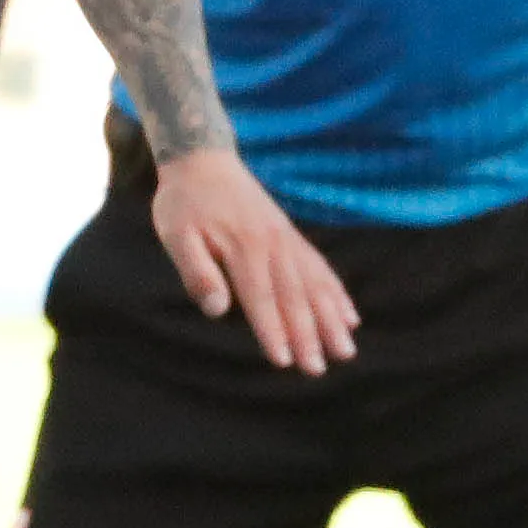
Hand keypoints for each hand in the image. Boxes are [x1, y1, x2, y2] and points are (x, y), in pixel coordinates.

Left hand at [150, 150, 356, 374]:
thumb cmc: (184, 203)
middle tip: (319, 368)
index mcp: (243, 248)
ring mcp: (286, 240)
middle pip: (293, 297)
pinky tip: (350, 316)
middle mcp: (272, 245)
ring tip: (345, 350)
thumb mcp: (176, 234)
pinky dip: (336, 293)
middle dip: (307, 335)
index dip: (272, 331)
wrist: (204, 159)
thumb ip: (197, 270)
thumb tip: (217, 309)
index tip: (284, 361)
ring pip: (313, 285)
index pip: (260, 298)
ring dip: (330, 320)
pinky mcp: (291, 237)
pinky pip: (320, 268)